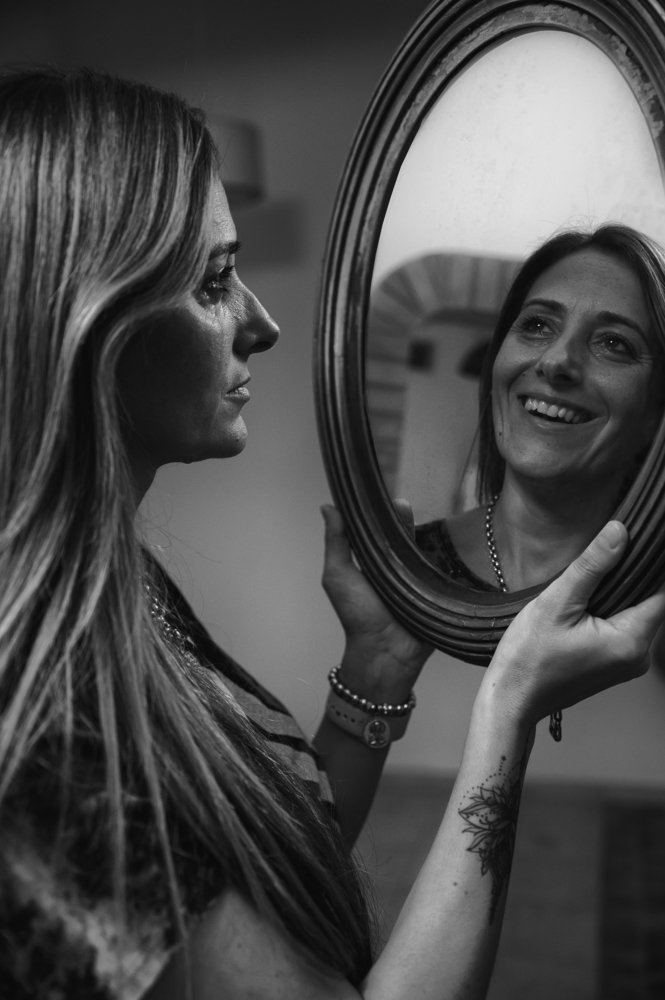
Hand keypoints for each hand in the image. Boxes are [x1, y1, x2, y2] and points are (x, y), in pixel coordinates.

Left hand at [320, 504, 431, 698]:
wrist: (386, 651)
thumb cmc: (357, 615)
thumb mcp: (338, 575)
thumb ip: (335, 543)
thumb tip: (327, 507)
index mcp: (372, 560)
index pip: (378, 528)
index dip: (379, 510)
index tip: (379, 489)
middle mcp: (395, 564)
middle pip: (402, 533)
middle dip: (402, 517)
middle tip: (402, 502)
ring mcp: (418, 575)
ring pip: (423, 546)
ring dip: (421, 532)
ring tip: (417, 512)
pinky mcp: (437, 587)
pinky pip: (443, 566)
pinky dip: (442, 554)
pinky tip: (443, 535)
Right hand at [483, 520, 664, 727]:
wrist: (512, 699)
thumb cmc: (528, 658)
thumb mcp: (557, 603)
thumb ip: (592, 566)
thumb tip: (620, 531)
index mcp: (630, 641)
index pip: (660, 591)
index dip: (649, 562)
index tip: (635, 540)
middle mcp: (637, 656)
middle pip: (650, 601)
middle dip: (628, 577)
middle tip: (597, 564)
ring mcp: (627, 662)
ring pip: (635, 612)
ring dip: (616, 594)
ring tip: (582, 590)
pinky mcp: (614, 664)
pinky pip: (623, 626)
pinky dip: (608, 610)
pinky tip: (582, 608)